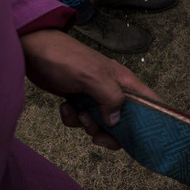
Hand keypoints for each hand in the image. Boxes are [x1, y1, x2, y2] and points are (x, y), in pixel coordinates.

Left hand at [20, 29, 158, 149]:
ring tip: (76, 112)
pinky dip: (72, 118)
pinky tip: (65, 106)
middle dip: (110, 132)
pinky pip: (82, 119)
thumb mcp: (93, 76)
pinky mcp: (79, 101)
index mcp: (125, 82)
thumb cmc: (67, 59)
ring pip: (101, 123)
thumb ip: (110, 97)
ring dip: (87, 124)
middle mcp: (114, 91)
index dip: (154, 119)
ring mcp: (96, 97)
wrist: (35, 53)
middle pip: (125, 121)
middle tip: (95, 134)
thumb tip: (115, 122)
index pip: (150, 102)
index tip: (143, 137)